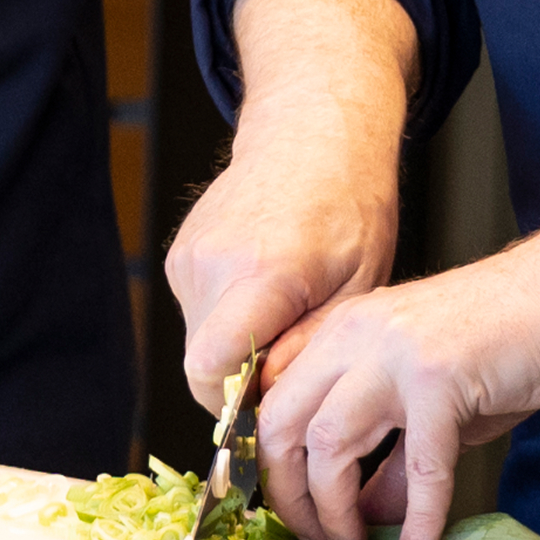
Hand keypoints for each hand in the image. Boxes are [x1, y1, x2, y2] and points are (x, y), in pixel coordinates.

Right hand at [164, 128, 396, 406]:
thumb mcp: (359, 286)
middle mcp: (213, 263)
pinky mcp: (179, 253)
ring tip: (284, 312)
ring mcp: (189, 256)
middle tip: (293, 358)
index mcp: (264, 273)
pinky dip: (226, 318)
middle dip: (243, 381)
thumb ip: (310, 348)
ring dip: (236, 348)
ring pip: (199, 342)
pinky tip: (265, 288)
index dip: (236, 404)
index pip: (211, 367)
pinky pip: (197, 313)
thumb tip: (269, 398)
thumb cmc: (350, 207)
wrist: (312, 135)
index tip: (274, 403)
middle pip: (203, 366)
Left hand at [250, 239, 539, 539]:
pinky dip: (416, 519)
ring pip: (328, 443)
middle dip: (287, 497)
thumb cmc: (515, 331)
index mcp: (345, 330)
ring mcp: (395, 352)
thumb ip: (390, 453)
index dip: (270, 465)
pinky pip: (417, 466)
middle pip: (283, 425)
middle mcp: (356, 334)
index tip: (289, 513)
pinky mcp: (442, 377)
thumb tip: (364, 514)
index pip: (274, 402)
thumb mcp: (433, 395)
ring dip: (334, 511)